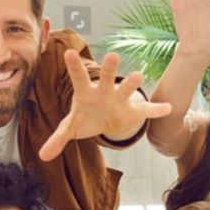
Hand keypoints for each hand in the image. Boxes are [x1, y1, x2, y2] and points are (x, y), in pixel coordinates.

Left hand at [38, 50, 171, 159]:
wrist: (105, 119)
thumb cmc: (85, 117)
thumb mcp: (71, 128)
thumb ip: (57, 139)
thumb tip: (42, 156)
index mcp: (86, 93)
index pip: (79, 78)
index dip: (75, 67)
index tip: (69, 53)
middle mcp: (104, 91)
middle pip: (107, 78)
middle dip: (110, 69)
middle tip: (113, 56)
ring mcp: (119, 99)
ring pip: (126, 90)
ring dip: (132, 84)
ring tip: (138, 76)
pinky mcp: (132, 111)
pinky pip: (145, 111)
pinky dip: (156, 110)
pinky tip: (168, 108)